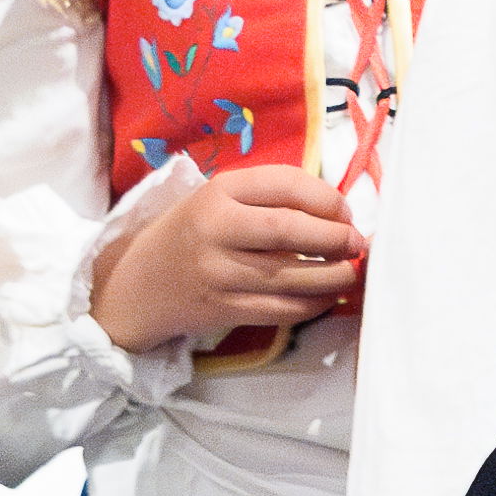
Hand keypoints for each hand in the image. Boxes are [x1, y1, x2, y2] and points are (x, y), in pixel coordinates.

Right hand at [85, 165, 365, 352]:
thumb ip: (273, 195)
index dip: (329, 199)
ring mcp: (218, 273)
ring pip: (290, 276)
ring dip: (334, 275)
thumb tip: (340, 212)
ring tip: (351, 270)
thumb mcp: (222, 198)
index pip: (287, 185)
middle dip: (336, 238)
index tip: (347, 213)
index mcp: (219, 191)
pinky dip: (313, 305)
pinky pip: (281, 309)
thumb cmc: (193, 232)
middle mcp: (216, 229)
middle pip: (290, 230)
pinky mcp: (223, 309)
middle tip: (357, 243)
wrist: (138, 285)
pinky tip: (327, 296)